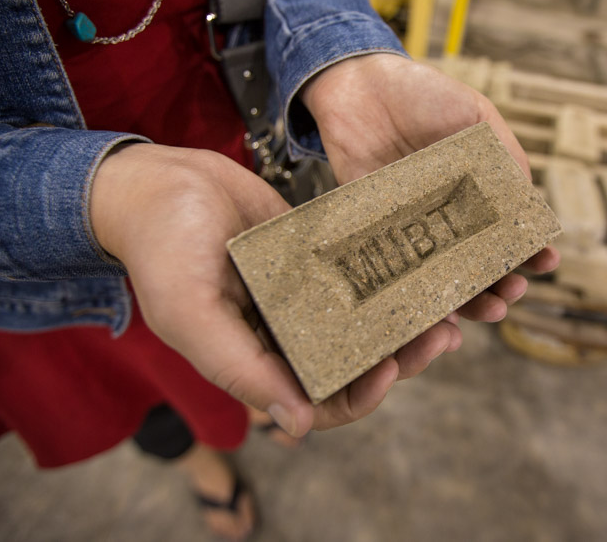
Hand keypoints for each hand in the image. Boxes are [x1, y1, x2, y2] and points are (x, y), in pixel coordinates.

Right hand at [89, 143, 457, 435]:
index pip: (321, 401)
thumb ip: (239, 368)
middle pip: (357, 362)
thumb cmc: (161, 248)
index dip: (360, 397)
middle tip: (440, 335)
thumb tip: (298, 426)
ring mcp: (305, 295)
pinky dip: (391, 275)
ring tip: (447, 307)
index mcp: (258, 361)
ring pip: (367, 321)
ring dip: (407, 320)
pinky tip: (423, 264)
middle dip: (403, 357)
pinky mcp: (317, 257)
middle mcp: (286, 334)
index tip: (390, 369)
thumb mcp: (190, 312)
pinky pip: (361, 274)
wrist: (158, 180)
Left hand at [301, 53, 559, 327]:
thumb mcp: (475, 115)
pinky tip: (432, 309)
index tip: (546, 262)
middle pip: (479, 264)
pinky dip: (412, 296)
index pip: (509, 230)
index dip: (530, 249)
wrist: (358, 84)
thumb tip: (530, 203)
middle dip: (500, 284)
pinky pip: (395, 270)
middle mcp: (447, 216)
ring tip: (483, 307)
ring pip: (441, 277)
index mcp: (477, 190)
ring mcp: (412, 227)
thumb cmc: (422, 94)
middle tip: (511, 293)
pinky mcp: (373, 232)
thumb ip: (504, 156)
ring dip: (466, 299)